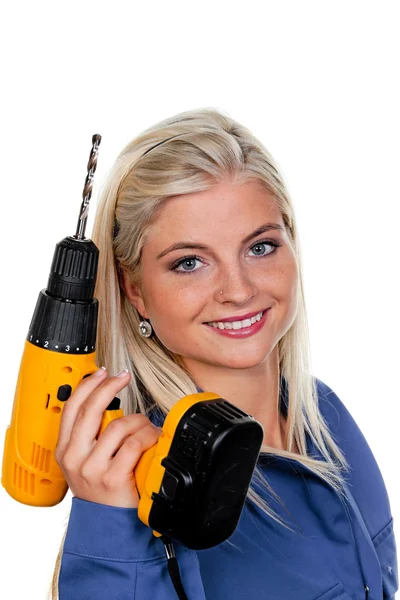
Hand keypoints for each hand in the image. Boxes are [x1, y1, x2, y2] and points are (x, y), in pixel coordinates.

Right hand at [55, 367, 161, 507]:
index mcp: (65, 449)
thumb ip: (91, 434)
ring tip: (146, 426)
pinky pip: (133, 443)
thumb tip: (109, 399)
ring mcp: (93, 468)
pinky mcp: (113, 477)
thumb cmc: (102, 488)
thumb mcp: (85, 461)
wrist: (108, 525)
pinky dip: (147, 435)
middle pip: (91, 410)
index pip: (72, 407)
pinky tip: (152, 437)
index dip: (88, 385)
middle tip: (123, 376)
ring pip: (118, 425)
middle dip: (109, 386)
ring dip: (138, 420)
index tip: (102, 372)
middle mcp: (75, 457)